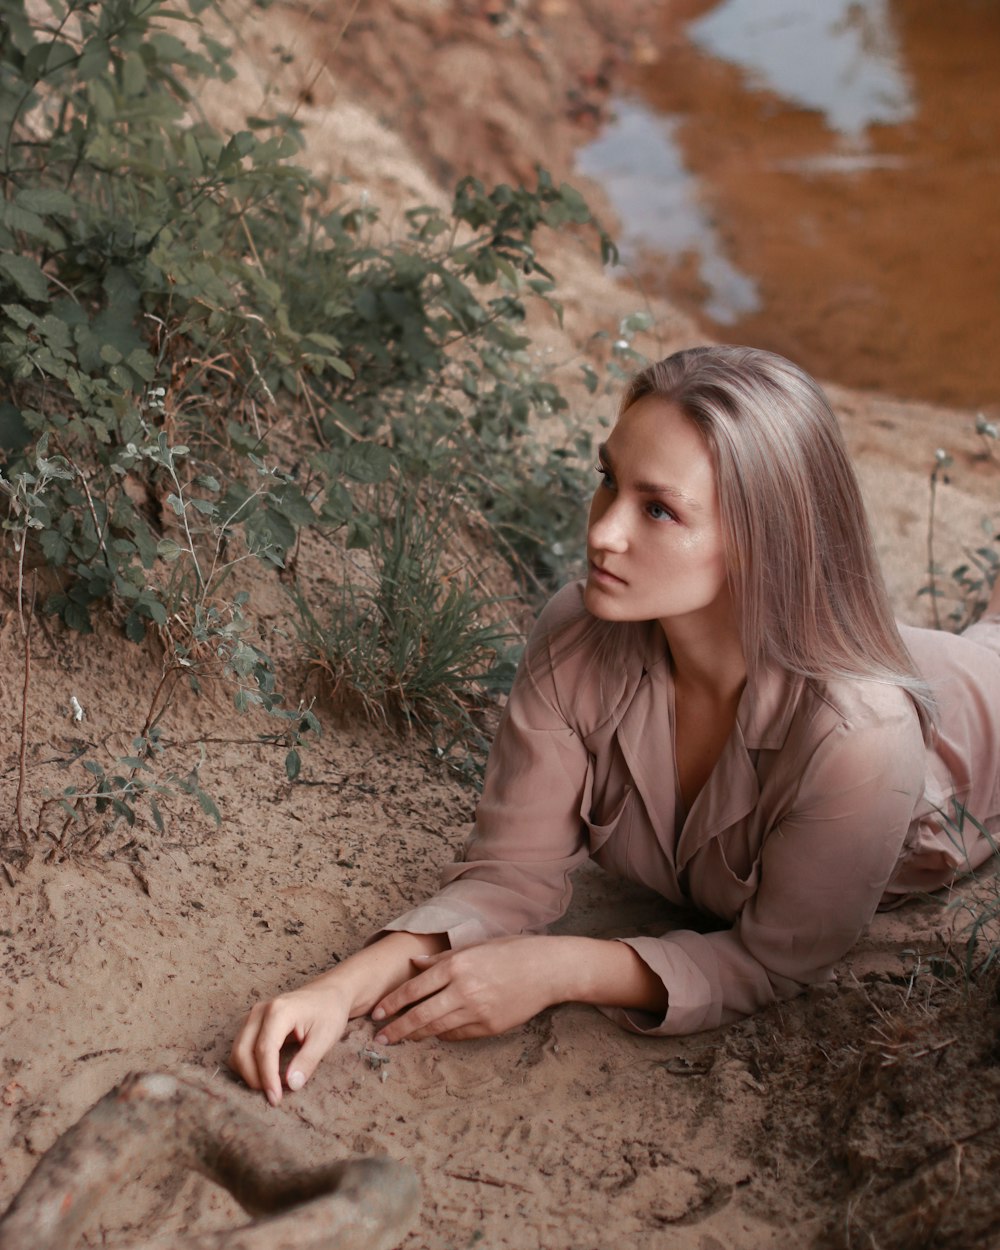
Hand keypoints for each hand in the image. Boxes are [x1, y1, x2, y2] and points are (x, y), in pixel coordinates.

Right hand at [228, 977, 349, 1105]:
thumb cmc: (329, 1012)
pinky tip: (268, 1074)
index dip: (267, 1078)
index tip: (275, 1099)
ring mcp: (254, 1015)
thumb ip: (307, 1061)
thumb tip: (291, 1085)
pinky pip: (241, 1049)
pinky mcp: (252, 1023)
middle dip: (255, 1079)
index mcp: (279, 1011)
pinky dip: (249, 1066)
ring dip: (250, 1074)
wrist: (329, 993)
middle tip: (275, 1095)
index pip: (264, 1050)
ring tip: (273, 1085)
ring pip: (238, 1052)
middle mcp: (260, 1011)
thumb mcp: (325, 1037)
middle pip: (243, 1052)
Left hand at [371, 936, 557, 1043]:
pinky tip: (434, 1035)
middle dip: (397, 1028)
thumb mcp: (476, 946)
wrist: (547, 969)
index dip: (392, 1003)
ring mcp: (476, 1011)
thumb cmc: (512, 951)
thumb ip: (443, 957)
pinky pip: (458, 1035)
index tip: (376, 1013)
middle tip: (381, 1038)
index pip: (414, 988)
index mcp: (456, 965)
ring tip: (402, 1039)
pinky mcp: (489, 1026)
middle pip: (420, 1014)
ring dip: (417, 1035)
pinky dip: (443, 1035)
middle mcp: (463, 989)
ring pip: (437, 1028)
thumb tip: (415, 964)